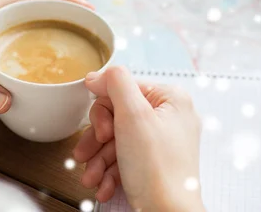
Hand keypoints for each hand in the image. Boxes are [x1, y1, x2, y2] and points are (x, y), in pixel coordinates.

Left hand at [0, 0, 91, 112]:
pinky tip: (36, 98)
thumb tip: (7, 102)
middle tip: (87, 41)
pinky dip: (21, 90)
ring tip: (69, 71)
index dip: (59, 1)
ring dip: (42, 62)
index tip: (86, 8)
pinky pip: (3, 85)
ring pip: (20, 57)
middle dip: (59, 29)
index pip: (28, 0)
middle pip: (30, 26)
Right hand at [73, 67, 203, 211]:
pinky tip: (104, 186)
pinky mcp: (154, 164)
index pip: (124, 88)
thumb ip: (116, 83)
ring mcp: (162, 142)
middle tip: (88, 154)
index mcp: (171, 99)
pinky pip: (125, 159)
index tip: (100, 131)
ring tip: (92, 177)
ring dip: (99, 160)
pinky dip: (110, 173)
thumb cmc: (158, 170)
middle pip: (118, 115)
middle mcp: (170, 118)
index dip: (104, 110)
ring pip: (117, 140)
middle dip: (97, 140)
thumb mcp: (133, 115)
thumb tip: (98, 74)